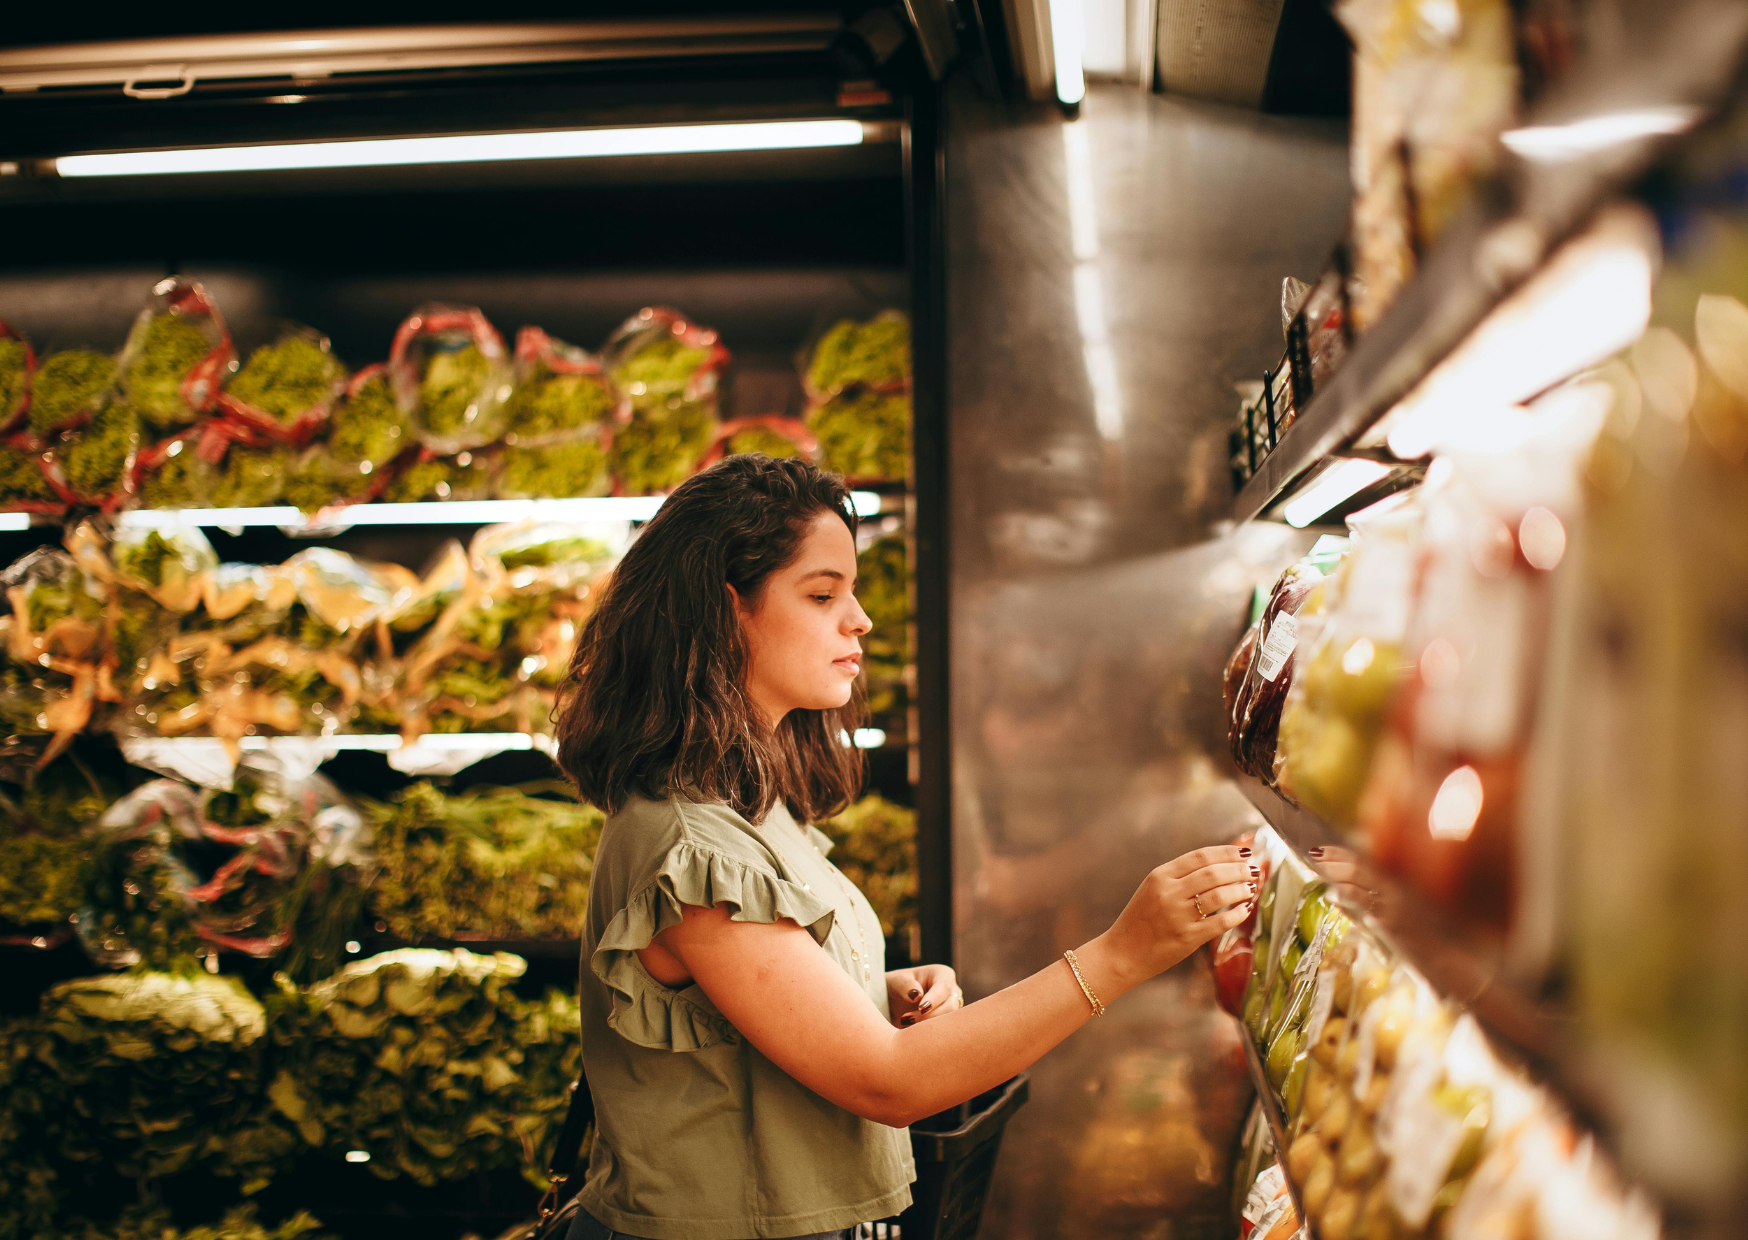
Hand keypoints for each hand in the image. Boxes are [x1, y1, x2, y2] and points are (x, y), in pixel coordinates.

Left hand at [887, 964, 961, 1027]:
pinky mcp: (947, 1023)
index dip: (934, 999)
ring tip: (905, 1025)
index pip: (944, 987)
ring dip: (927, 1027)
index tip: (920, 1009)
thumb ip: (904, 985)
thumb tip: (917, 995)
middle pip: (950, 1006)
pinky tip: (911, 1032)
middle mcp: (951, 991)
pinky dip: (928, 1034)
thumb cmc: (895, 986)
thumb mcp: (895, 981)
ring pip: (948, 1022)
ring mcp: (952, 1007)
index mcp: (942, 974)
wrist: (892, 1002)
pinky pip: (943, 1032)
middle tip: (905, 1020)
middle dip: (929, 1015)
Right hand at [1099, 845, 1256, 988]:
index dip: (1227, 852)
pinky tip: (1244, 909)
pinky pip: (1220, 921)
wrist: (1122, 952)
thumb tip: (1218, 865)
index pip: (1200, 856)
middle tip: (1254, 870)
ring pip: (1220, 895)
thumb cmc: (1140, 920)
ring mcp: (1178, 915)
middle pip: (1213, 873)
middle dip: (1238, 870)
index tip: (1245, 853)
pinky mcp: (1187, 937)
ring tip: (1251, 888)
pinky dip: (1237, 914)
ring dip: (1240, 890)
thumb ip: (1180, 877)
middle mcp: (1169, 892)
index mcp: (1160, 876)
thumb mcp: (1152, 889)